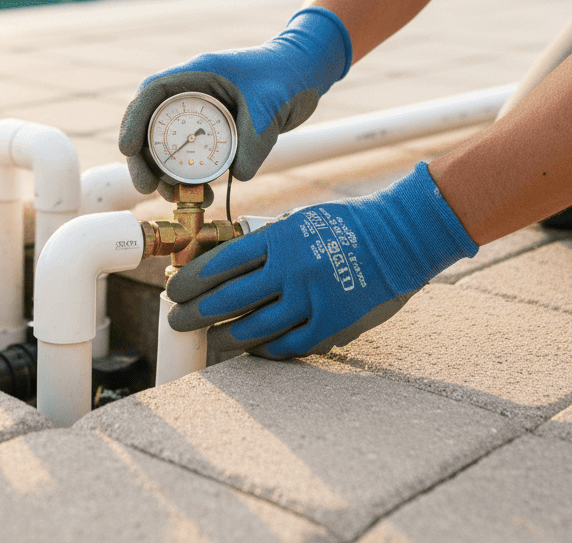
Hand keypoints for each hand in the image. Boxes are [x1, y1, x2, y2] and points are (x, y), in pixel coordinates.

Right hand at [119, 7, 351, 200]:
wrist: (305, 72)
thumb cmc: (287, 75)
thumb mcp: (271, 105)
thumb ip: (254, 140)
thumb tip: (237, 176)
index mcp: (197, 73)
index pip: (152, 93)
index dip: (133, 121)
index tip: (127, 150)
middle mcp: (192, 91)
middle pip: (152, 124)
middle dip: (143, 158)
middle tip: (145, 187)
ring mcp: (201, 111)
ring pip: (169, 144)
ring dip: (166, 172)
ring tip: (175, 198)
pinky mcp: (214, 129)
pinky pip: (192, 153)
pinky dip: (189, 175)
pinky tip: (199, 193)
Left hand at [166, 162, 477, 356]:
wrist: (397, 239)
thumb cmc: (344, 225)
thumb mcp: (297, 220)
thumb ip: (265, 241)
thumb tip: (224, 259)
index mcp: (280, 239)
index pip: (222, 262)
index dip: (192, 279)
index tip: (174, 289)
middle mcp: (292, 270)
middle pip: (230, 299)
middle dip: (196, 312)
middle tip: (177, 320)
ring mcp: (312, 300)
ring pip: (255, 329)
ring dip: (223, 338)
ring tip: (205, 343)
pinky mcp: (332, 323)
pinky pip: (289, 345)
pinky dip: (265, 350)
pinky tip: (249, 351)